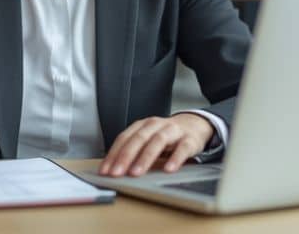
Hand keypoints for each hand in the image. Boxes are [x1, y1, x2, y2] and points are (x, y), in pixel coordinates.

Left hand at [98, 114, 213, 176]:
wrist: (193, 125)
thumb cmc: (165, 136)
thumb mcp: (147, 139)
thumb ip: (133, 151)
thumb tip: (114, 169)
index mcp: (142, 125)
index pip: (124, 138)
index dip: (113, 154)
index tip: (105, 171)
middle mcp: (155, 125)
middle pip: (138, 139)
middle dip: (125, 157)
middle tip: (116, 173)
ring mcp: (172, 131)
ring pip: (157, 141)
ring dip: (145, 158)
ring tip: (136, 173)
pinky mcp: (189, 139)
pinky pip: (182, 149)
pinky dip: (175, 159)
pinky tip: (168, 170)